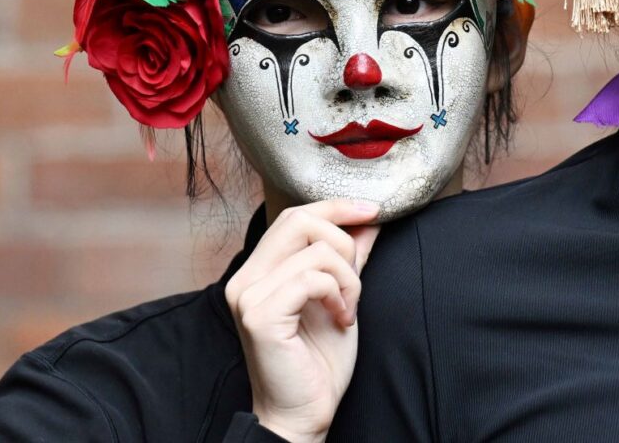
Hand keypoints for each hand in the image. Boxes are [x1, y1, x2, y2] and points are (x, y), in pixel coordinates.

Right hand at [225, 199, 381, 442]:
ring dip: (348, 277)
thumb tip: (368, 219)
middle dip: (345, 242)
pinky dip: (338, 293)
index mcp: (259, 271)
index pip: (295, 216)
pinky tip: (341, 318)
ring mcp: (248, 297)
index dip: (336, 207)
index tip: (373, 211)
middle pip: (301, 220)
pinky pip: (312, 278)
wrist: (305, 411)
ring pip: (316, 250)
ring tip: (347, 308)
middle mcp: (245, 279)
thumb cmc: (320, 359)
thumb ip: (349, 257)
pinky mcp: (260, 316)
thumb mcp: (341, 295)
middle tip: (355, 281)